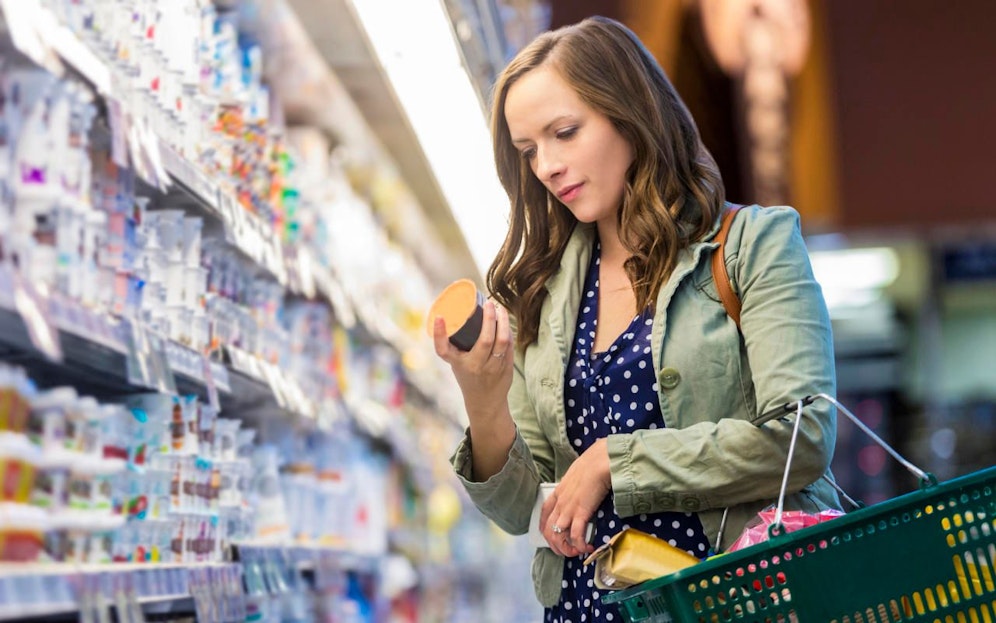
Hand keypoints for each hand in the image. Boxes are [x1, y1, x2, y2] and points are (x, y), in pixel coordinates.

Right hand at [431, 300, 512, 420]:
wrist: (485, 403)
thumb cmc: (468, 376)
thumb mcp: (456, 362)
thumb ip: (455, 343)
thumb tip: (454, 312)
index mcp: (457, 364)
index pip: (443, 350)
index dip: (439, 333)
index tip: (439, 317)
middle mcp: (475, 367)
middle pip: (485, 340)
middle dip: (489, 318)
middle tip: (489, 303)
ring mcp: (493, 368)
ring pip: (502, 341)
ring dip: (503, 322)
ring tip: (500, 309)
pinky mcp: (506, 368)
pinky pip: (509, 345)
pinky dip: (508, 331)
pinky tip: (505, 322)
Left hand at [540, 438, 610, 556]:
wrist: (600, 461)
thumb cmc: (592, 464)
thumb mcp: (578, 475)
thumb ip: (576, 485)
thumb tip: (583, 488)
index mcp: (558, 492)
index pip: (544, 514)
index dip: (546, 529)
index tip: (553, 537)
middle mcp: (560, 502)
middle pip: (549, 530)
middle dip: (556, 546)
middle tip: (567, 551)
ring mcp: (568, 508)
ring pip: (558, 536)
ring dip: (566, 548)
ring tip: (577, 552)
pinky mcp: (580, 512)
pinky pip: (576, 535)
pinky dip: (580, 544)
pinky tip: (587, 547)